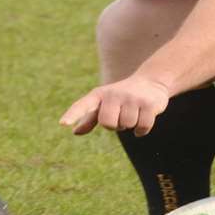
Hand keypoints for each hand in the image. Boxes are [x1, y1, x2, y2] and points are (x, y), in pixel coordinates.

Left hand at [59, 74, 173, 135]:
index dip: (73, 115)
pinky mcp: (148, 104)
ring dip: (131, 124)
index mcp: (100, 94)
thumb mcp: (105, 103)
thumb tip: (75, 132)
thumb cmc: (122, 97)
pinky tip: (144, 118)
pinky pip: (141, 128)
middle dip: (115, 125)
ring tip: (134, 111)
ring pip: (126, 125)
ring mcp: (132, 98)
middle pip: (108, 124)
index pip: (83, 105)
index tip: (63, 123)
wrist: (152, 82)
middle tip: (121, 115)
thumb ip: (90, 118)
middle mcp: (114, 94)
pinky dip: (142, 129)